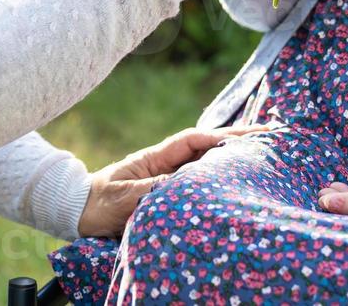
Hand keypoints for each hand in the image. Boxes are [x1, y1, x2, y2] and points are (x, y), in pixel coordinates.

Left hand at [76, 124, 268, 237]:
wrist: (78, 213)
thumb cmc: (98, 202)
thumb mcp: (126, 196)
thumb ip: (155, 189)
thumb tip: (186, 184)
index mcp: (157, 157)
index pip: (196, 140)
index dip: (223, 134)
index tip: (250, 134)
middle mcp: (167, 164)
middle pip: (207, 149)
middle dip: (236, 142)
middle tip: (268, 139)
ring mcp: (168, 179)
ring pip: (205, 167)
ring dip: (231, 161)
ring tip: (262, 159)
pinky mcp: (168, 196)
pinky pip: (198, 187)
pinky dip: (218, 182)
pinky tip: (236, 184)